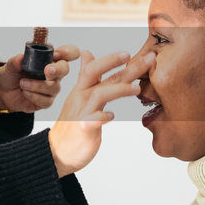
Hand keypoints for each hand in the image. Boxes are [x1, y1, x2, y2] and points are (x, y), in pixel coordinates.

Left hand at [0, 44, 80, 113]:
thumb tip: (20, 57)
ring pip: (54, 87)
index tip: (55, 54)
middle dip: (57, 69)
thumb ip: (15, 61)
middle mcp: (54, 73)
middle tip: (46, 70)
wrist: (3, 91)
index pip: (69, 52)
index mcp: (49, 59)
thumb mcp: (10, 66)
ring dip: (37, 85)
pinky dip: (34, 96)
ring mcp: (51, 87)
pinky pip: (46, 101)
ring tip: (23, 83)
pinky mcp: (46, 101)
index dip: (67, 52)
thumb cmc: (12, 75)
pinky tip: (25, 93)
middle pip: (65, 69)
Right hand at [48, 50, 153, 176]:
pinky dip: (102, 117)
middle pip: (98, 75)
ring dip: (119, 89)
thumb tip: (87, 53)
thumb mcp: (78, 96)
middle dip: (123, 65)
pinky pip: (92, 120)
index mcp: (82, 89)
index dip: (111, 59)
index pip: (94, 68)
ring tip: (137, 88)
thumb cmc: (72, 124)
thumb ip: (85, 76)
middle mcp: (82, 97)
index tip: (130, 53)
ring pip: (99, 94)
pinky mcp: (82, 129)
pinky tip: (112, 116)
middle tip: (147, 59)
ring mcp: (81, 112)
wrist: (57, 151)